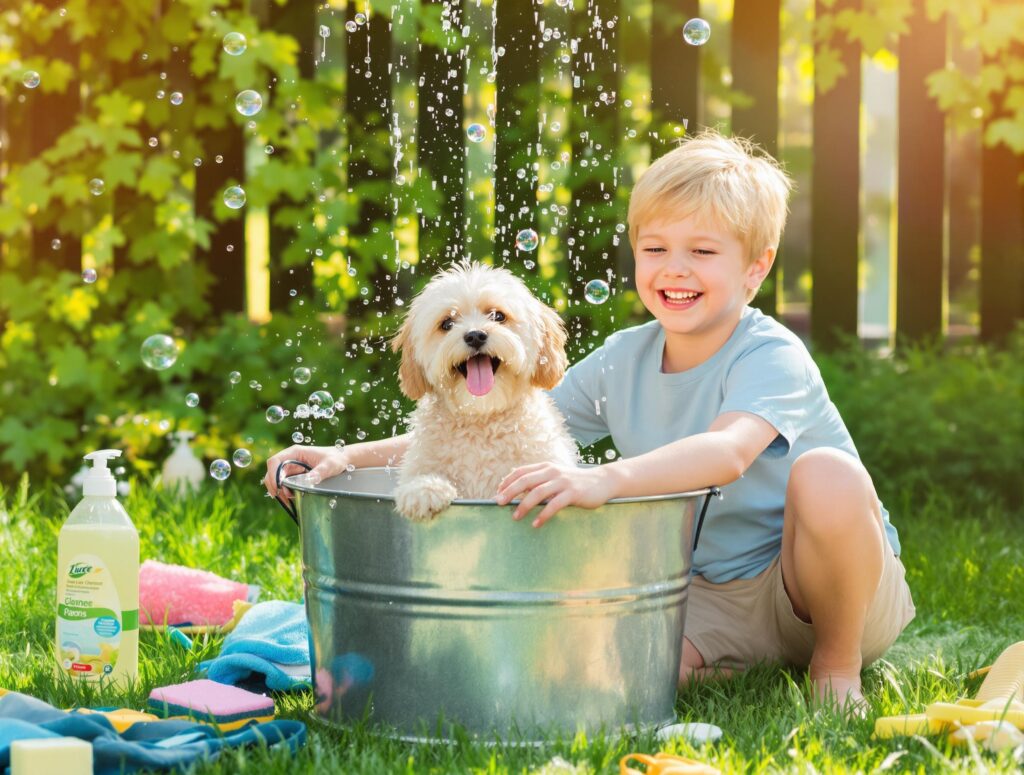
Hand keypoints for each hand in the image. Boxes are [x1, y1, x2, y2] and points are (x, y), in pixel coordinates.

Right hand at [263, 445, 349, 503]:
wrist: (342, 459)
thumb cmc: (336, 458)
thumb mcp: (329, 466)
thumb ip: (319, 473)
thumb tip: (308, 481)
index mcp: (295, 452)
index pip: (274, 461)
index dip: (273, 474)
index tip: (279, 487)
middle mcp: (290, 458)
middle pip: (272, 472)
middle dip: (275, 486)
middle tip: (284, 498)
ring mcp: (291, 467)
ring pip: (277, 479)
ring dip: (280, 490)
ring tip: (290, 500)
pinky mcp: (295, 474)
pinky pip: (284, 484)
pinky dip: (285, 492)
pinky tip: (293, 498)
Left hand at [495, 463, 618, 527]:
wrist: (602, 482)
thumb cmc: (575, 482)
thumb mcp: (556, 477)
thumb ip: (539, 480)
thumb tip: (517, 490)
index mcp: (546, 467)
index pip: (521, 471)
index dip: (507, 482)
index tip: (497, 494)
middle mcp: (552, 472)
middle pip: (525, 481)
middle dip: (509, 492)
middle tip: (498, 504)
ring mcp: (562, 482)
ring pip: (537, 493)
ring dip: (524, 505)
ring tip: (515, 517)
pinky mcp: (572, 493)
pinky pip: (553, 505)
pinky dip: (542, 515)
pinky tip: (535, 524)